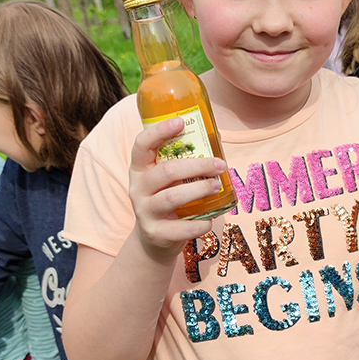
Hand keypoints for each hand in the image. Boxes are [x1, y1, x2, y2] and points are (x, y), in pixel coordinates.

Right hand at [128, 116, 218, 261]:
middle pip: (166, 172)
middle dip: (197, 166)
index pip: (142, 144)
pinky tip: (210, 221)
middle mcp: (138, 188)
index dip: (159, 131)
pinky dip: (198, 225)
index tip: (180, 121)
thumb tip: (217, 137)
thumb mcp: (168, 178)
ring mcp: (144, 212)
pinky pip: (179, 229)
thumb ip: (183, 160)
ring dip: (199, 190)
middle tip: (220, 164)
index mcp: (140, 168)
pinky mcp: (155, 233)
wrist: (154, 238)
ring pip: (172, 198)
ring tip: (217, 186)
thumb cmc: (167, 197)